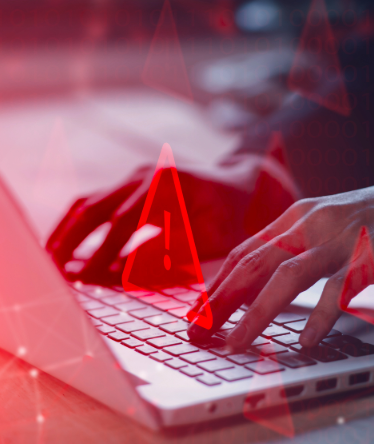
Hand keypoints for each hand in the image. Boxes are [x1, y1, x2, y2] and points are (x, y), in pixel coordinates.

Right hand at [46, 153, 297, 284]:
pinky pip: (97, 201)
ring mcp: (137, 175)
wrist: (243, 186)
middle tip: (54, 271)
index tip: (83, 279)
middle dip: (71, 240)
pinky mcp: (132, 184)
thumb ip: (170, 254)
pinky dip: (78, 223)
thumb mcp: (210, 240)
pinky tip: (66, 245)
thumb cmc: (233, 216)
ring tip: (50, 260)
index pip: (123, 222)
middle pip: (96, 206)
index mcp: (168, 184)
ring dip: (67, 230)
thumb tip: (121, 273)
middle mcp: (147, 174)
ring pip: (89, 201)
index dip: (101, 253)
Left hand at [188, 183, 373, 349]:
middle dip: (221, 300)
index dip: (216, 284)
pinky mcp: (370, 254)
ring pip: (287, 275)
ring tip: (236, 342)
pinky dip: (320, 316)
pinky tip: (307, 342)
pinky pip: (339, 288)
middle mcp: (308, 224)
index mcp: (292, 218)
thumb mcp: (317, 226)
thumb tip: (250, 288)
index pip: (243, 253)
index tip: (196, 312)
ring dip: (256, 312)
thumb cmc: (360, 220)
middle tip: (197, 331)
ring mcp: (338, 239)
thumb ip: (287, 250)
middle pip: (254, 264)